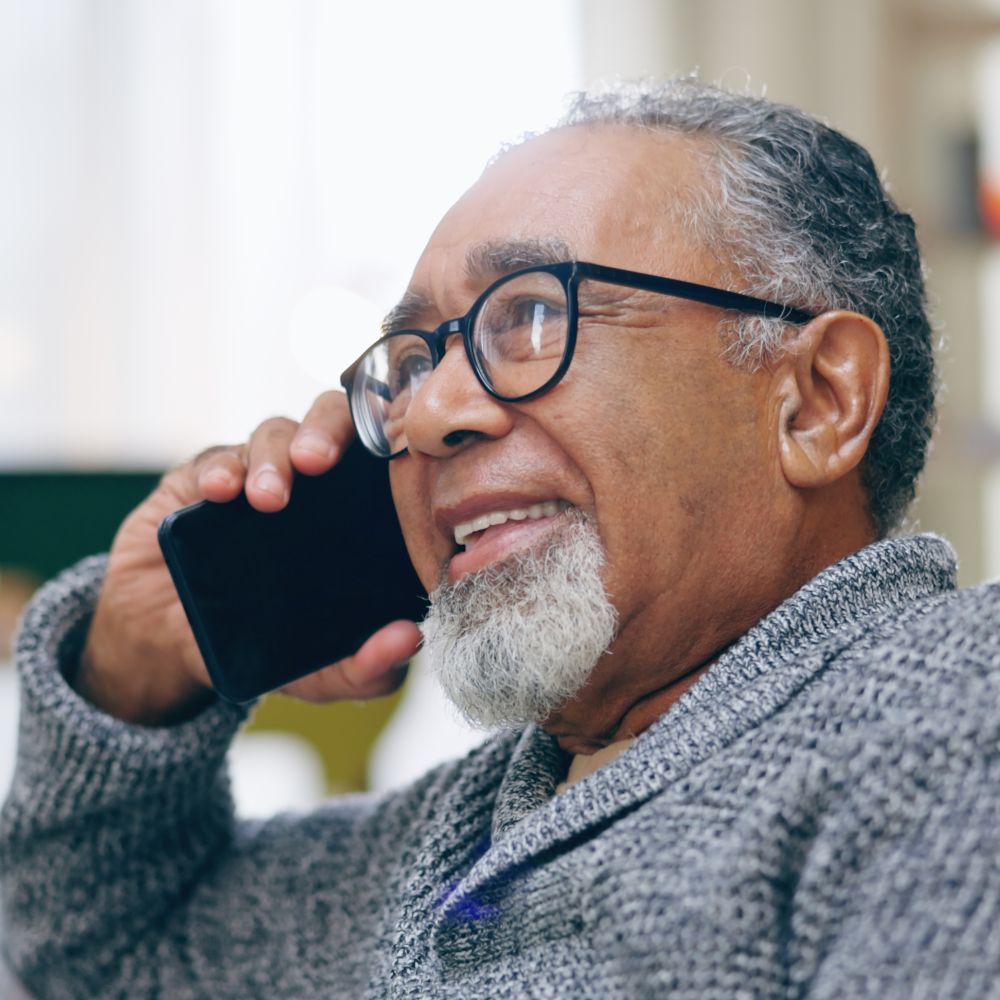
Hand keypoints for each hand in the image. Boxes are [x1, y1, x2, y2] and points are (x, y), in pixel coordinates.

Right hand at [78, 391, 422, 724]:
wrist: (172, 647)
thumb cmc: (264, 645)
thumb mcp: (321, 672)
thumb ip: (366, 667)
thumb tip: (409, 641)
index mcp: (357, 511)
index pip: (387, 453)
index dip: (397, 437)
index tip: (398, 455)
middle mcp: (314, 482)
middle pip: (334, 421)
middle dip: (329, 430)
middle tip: (319, 463)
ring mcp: (259, 474)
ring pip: (276, 433)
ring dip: (272, 457)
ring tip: (265, 498)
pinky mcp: (203, 477)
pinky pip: (216, 458)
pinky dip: (220, 469)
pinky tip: (218, 491)